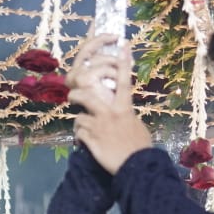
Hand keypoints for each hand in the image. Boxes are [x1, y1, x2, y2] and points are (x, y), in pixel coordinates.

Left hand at [67, 34, 152, 174]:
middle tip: (74, 95)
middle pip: (86, 94)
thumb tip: (119, 107)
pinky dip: (80, 135)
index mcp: (124, 108)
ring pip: (79, 114)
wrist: (135, 168)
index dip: (122, 63)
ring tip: (82, 121)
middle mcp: (110, 114)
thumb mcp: (135, 124)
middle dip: (76, 94)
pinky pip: (79, 132)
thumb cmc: (139, 146)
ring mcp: (99, 127)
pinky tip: (86, 141)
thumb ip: (125, 112)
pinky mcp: (90, 140)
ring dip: (79, 117)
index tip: (122, 45)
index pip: (124, 81)